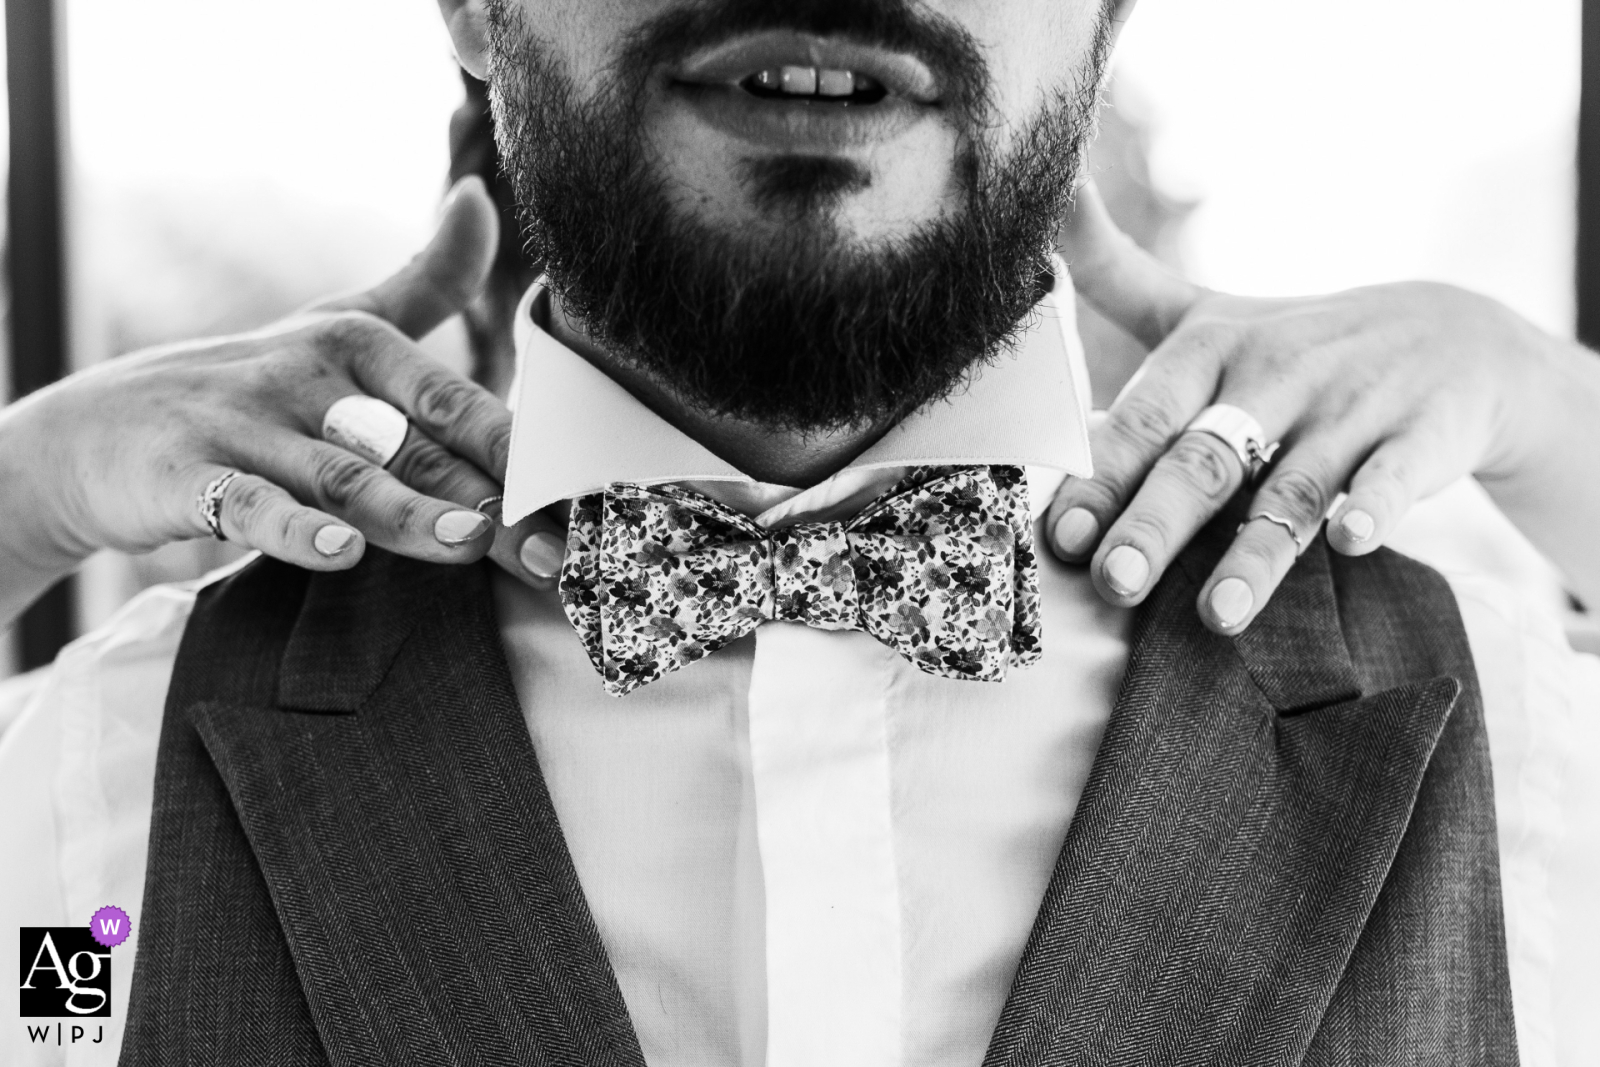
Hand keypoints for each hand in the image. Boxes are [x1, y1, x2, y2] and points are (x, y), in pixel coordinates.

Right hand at [0, 176, 564, 623]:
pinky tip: (341, 553)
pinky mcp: (189, 474)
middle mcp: (307, 376)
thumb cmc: (249, 383)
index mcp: (356, 345)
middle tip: (551, 549)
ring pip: (341, 472)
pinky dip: (292, 528)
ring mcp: (246, 425)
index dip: (519, 451)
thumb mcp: (336, 322)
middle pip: (412, 444)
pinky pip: (247, 503)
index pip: (452, 400)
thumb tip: (482, 198)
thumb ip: (424, 279)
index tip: (580, 498)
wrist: (99, 430)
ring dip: (408, 510)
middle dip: (488, 498)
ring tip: (469, 543)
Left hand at [1046, 181, 1593, 631]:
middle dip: (1156, 522)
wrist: (1454, 337)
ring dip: (1255, 552)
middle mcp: (1273, 374)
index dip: (1100, 475)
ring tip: (1219, 614)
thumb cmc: (1290, 343)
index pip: (1143, 419)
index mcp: (1207, 350)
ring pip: (1292, 488)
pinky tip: (1352, 541)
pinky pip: (1394, 477)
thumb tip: (1047, 191)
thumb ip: (1113, 273)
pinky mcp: (1421, 435)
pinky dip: (1374, 508)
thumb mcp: (1201, 308)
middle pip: (1204, 458)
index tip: (1060, 535)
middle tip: (1114, 582)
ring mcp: (1349, 407)